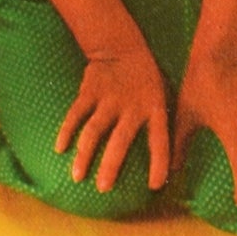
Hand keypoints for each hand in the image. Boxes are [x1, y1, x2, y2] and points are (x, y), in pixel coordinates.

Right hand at [55, 46, 170, 193]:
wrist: (122, 46)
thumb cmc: (147, 81)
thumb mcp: (164, 97)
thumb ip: (165, 125)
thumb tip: (176, 164)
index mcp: (154, 108)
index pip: (160, 140)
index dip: (159, 163)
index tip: (154, 186)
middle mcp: (131, 106)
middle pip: (120, 140)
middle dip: (111, 166)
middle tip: (103, 188)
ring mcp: (109, 99)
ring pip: (94, 130)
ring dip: (84, 154)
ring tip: (77, 176)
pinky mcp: (90, 91)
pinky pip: (76, 114)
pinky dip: (66, 131)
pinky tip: (60, 149)